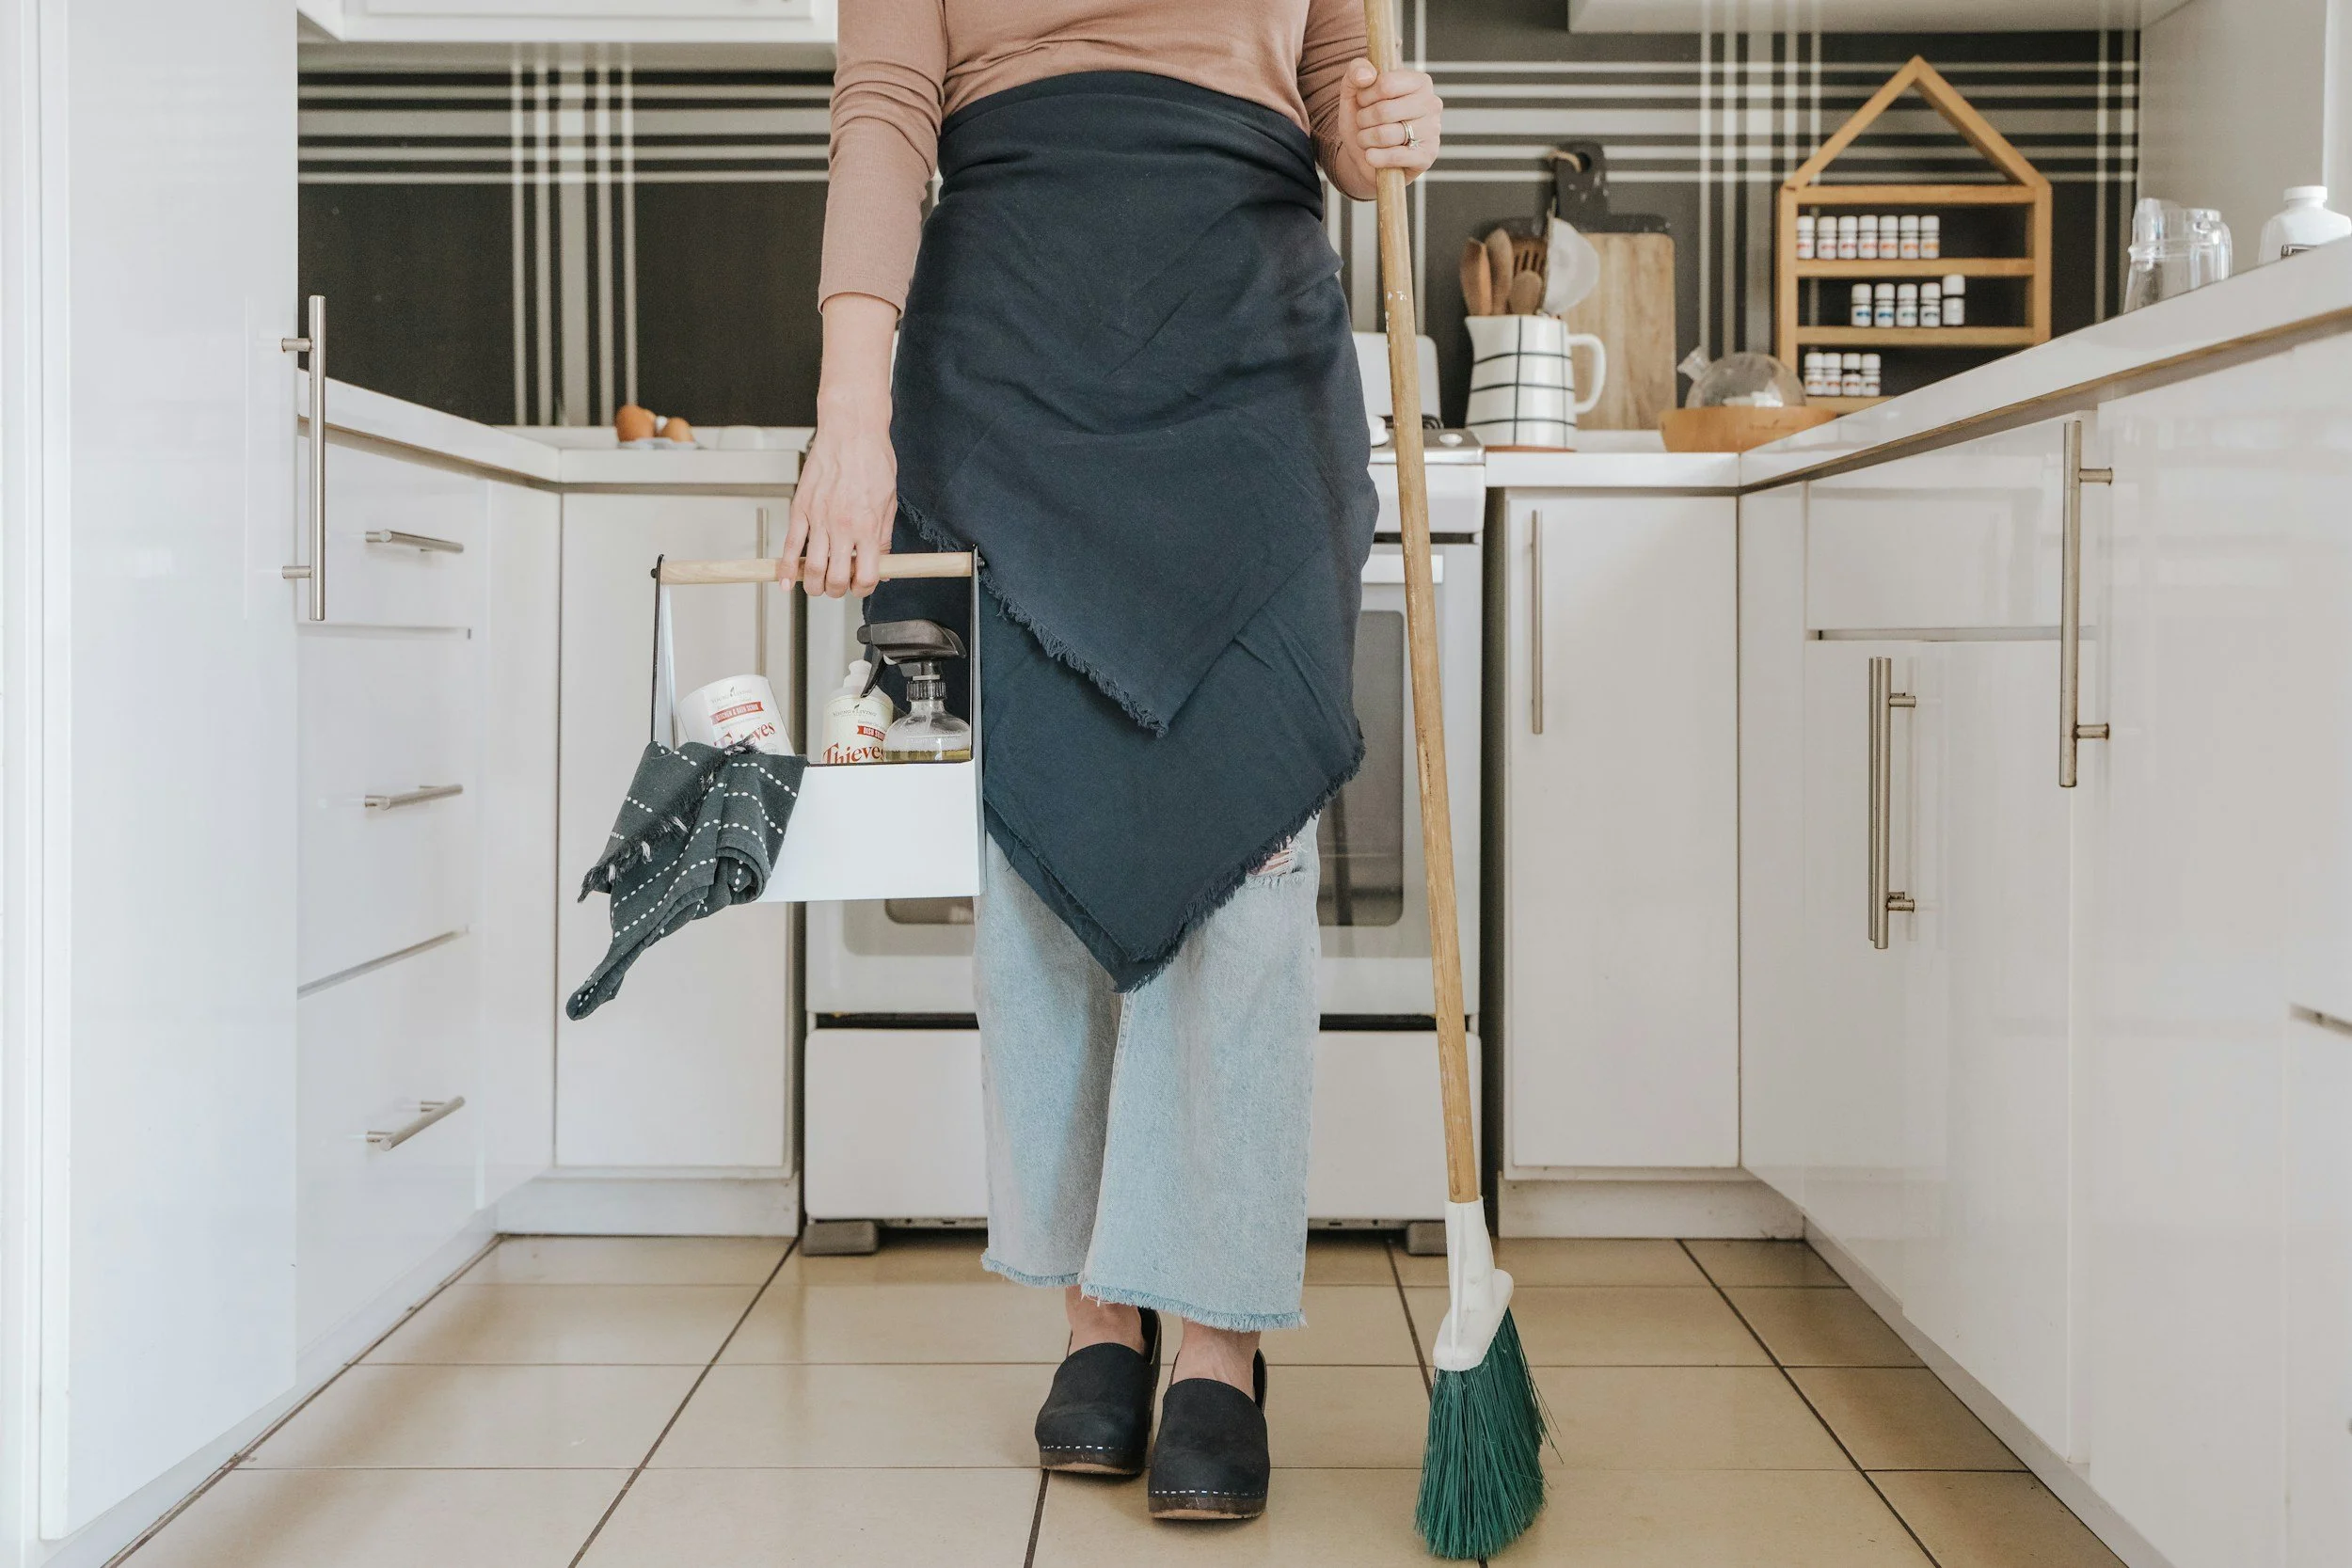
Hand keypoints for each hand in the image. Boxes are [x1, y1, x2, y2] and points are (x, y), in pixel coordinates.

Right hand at [785, 417, 895, 598]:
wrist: (852, 431)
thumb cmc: (873, 460)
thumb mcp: (889, 502)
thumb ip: (884, 537)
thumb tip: (885, 563)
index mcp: (868, 526)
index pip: (867, 575)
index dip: (864, 588)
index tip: (861, 586)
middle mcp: (843, 526)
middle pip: (836, 578)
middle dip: (838, 591)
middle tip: (839, 587)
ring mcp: (819, 518)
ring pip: (812, 568)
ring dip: (813, 585)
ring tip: (816, 585)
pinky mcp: (801, 508)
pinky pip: (790, 545)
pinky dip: (785, 567)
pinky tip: (785, 580)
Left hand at [1330, 60, 1440, 196]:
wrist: (1365, 155)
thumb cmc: (1365, 118)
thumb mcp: (1353, 90)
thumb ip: (1356, 70)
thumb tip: (1367, 76)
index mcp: (1419, 81)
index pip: (1385, 84)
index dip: (1365, 96)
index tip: (1363, 101)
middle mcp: (1431, 103)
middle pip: (1383, 111)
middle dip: (1363, 120)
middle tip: (1364, 123)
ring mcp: (1432, 131)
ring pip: (1385, 135)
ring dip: (1365, 139)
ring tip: (1367, 139)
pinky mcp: (1427, 156)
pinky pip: (1394, 157)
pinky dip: (1374, 158)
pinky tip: (1372, 155)